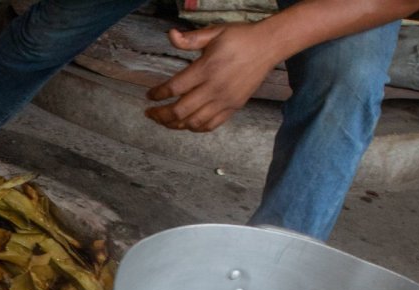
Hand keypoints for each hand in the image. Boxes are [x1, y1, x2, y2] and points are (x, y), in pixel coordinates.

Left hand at [146, 24, 280, 132]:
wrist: (268, 46)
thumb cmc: (240, 37)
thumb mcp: (214, 32)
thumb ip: (191, 38)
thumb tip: (170, 35)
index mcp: (206, 69)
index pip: (174, 88)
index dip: (158, 94)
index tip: (150, 96)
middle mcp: (214, 89)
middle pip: (180, 111)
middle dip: (161, 115)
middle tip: (151, 113)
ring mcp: (225, 101)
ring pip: (194, 123)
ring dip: (175, 125)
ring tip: (165, 120)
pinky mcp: (233, 107)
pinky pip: (210, 125)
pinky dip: (195, 128)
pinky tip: (186, 124)